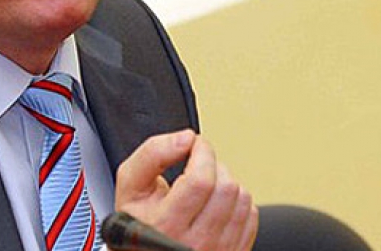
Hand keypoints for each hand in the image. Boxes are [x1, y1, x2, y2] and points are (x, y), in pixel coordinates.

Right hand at [114, 130, 257, 250]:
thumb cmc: (138, 220)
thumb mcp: (130, 185)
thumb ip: (152, 154)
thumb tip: (185, 139)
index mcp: (165, 225)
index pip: (200, 180)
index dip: (202, 152)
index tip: (195, 144)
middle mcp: (194, 243)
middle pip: (225, 188)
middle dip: (213, 165)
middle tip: (197, 165)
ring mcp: (217, 250)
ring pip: (242, 199)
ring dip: (226, 181)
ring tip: (205, 184)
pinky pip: (250, 216)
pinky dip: (236, 201)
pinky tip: (214, 203)